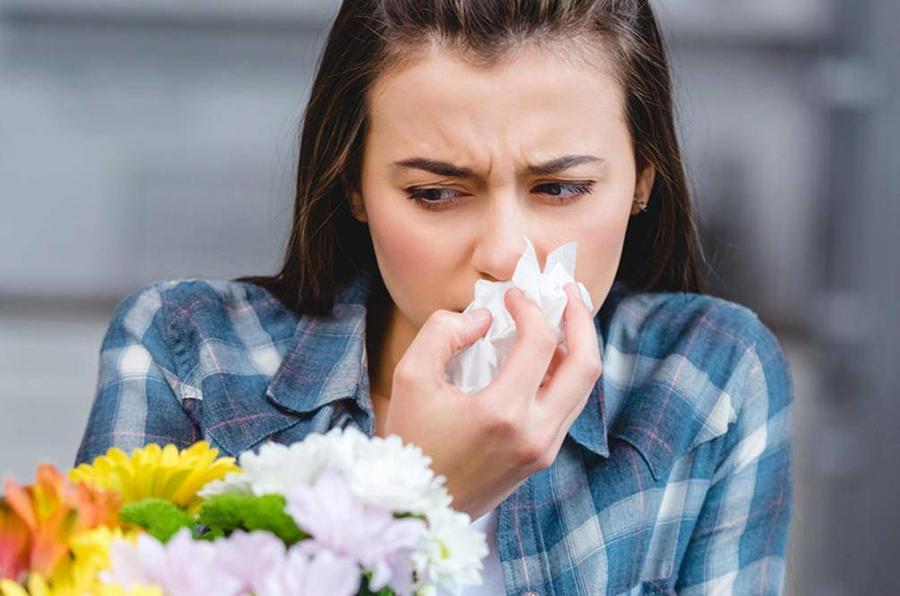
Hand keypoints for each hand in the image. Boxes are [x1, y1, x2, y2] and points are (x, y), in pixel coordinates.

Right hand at [382, 282, 602, 519]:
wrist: (416, 507)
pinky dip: (564, 374)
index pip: (539, 342)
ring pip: (584, 388)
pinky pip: (568, 407)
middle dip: (581, 319)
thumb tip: (484, 319)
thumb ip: (443, 332)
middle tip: (567, 292)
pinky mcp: (542, 458)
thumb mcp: (410, 377)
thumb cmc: (410, 441)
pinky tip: (545, 356)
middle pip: (585, 364)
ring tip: (561, 319)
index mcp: (503, 412)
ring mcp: (544, 449)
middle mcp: (535, 432)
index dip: (530, 307)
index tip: (512, 296)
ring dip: (577, 347)